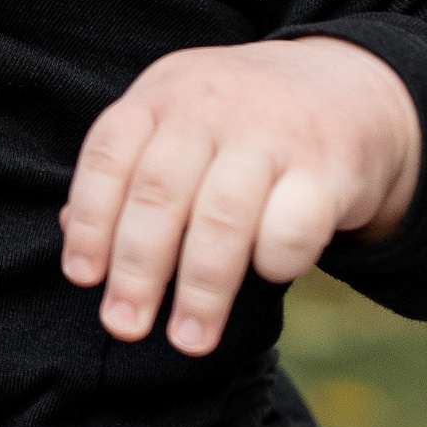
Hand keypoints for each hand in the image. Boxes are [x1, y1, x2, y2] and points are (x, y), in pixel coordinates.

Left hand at [60, 35, 420, 354]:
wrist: (352, 87)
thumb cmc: (243, 125)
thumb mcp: (180, 122)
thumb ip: (130, 172)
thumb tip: (74, 235)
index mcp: (164, 93)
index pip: (109, 155)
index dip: (91, 220)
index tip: (83, 278)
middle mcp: (212, 106)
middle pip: (160, 193)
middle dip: (137, 269)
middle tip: (123, 325)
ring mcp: (273, 134)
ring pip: (221, 217)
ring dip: (200, 288)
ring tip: (188, 340)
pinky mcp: (328, 168)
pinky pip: (291, 227)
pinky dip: (273, 261)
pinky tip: (266, 278)